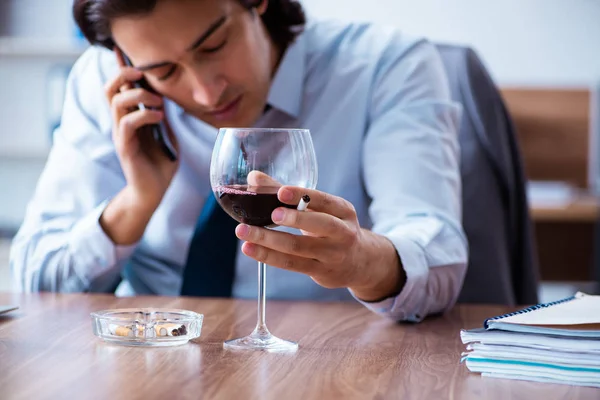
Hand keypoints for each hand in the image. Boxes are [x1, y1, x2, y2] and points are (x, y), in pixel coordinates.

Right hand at [104, 49, 178, 207]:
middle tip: (143, 72)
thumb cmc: (160, 164)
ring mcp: (121, 134)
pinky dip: (144, 115)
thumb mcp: (166, 134)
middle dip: (124, 73)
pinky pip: (127, 123)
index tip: (123, 48)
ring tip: (158, 102)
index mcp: (130, 117)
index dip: (121, 67)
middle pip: (110, 88)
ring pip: (116, 102)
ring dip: (138, 95)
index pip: (120, 87)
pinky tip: (159, 117)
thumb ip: (163, 116)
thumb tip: (167, 95)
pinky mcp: (125, 148)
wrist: (154, 192)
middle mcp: (121, 122)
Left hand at [234, 186, 406, 300]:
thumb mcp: (320, 208)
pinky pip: (291, 264)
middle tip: (271, 214)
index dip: (302, 195)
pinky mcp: (320, 271)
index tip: (281, 192)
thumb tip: (253, 178)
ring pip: (298, 247)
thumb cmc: (332, 227)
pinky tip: (250, 249)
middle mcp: (342, 232)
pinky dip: (268, 256)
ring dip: (268, 240)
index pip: (324, 200)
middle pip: (318, 225)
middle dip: (294, 219)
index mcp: (343, 210)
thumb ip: (286, 193)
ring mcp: (332, 255)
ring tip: (244, 231)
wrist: (359, 262)